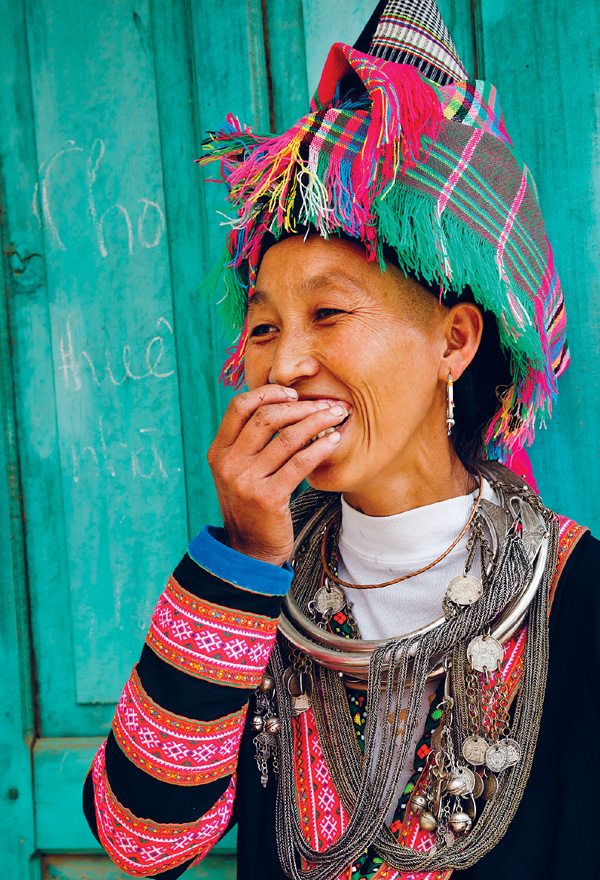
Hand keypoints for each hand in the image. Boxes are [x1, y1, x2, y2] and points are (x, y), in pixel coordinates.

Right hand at [207, 385, 349, 565]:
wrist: (248, 551)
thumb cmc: (250, 507)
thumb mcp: (237, 473)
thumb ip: (248, 443)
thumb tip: (281, 405)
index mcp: (219, 452)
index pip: (239, 406)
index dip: (268, 393)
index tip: (293, 393)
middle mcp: (229, 464)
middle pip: (266, 417)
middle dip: (301, 405)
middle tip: (326, 404)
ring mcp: (246, 481)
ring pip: (286, 437)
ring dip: (317, 421)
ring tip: (336, 416)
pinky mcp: (268, 498)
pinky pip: (300, 462)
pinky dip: (321, 447)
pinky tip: (335, 440)